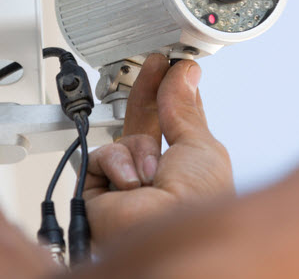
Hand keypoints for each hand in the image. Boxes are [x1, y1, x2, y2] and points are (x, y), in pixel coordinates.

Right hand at [84, 54, 234, 244]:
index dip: (173, 93)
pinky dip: (116, 165)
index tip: (173, 66)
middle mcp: (158, 178)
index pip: (175, 122)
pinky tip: (130, 185)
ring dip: (139, 151)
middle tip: (156, 65)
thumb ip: (184, 108)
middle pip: (146, 124)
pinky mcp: (98, 194)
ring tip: (152, 176)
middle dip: (150, 94)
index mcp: (188, 169)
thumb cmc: (197, 204)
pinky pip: (100, 155)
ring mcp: (127, 186)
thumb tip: (184, 74)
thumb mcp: (200, 146)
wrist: (166, 232)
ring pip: (124, 140)